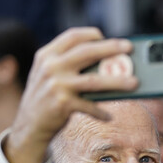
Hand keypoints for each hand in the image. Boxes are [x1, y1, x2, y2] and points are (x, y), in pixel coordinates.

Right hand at [5, 27, 137, 162]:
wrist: (28, 127)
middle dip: (111, 48)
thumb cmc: (46, 99)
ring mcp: (57, 85)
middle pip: (87, 52)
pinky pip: (90, 106)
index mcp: (47, 55)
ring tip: (135, 84)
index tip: (106, 37)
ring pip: (95, 81)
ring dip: (118, 82)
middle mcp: (51, 67)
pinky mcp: (63, 105)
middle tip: (129, 48)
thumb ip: (69, 65)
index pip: (73, 37)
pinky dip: (101, 112)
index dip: (91, 35)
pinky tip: (108, 116)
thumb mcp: (49, 76)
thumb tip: (109, 63)